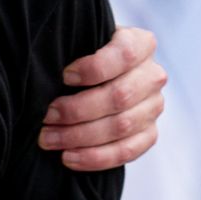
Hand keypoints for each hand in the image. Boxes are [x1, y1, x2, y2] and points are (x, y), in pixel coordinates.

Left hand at [40, 25, 167, 170]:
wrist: (97, 77)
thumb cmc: (82, 55)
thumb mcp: (81, 41)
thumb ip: (74, 47)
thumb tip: (49, 71)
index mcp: (141, 44)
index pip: (125, 55)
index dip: (94, 68)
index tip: (64, 77)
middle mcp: (153, 75)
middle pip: (119, 96)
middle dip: (77, 110)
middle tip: (47, 116)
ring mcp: (154, 107)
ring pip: (121, 126)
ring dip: (80, 136)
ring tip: (49, 139)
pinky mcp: (149, 134)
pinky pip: (127, 151)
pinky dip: (95, 157)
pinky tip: (68, 157)